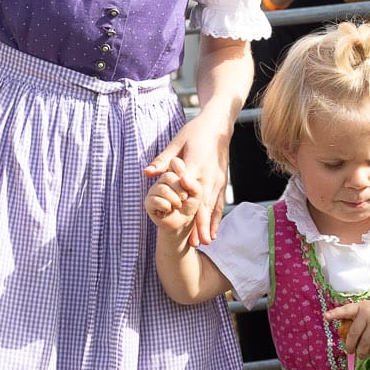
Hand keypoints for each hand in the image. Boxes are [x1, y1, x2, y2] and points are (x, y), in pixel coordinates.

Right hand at [143, 158, 202, 236]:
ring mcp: (154, 190)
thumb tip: (182, 178)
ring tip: (178, 205)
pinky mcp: (149, 202)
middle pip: (168, 176)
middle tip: (184, 197)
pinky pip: (156, 200)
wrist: (183, 222)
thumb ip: (193, 185)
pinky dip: (166, 206)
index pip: (174, 162)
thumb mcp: (197, 194)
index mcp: (175, 174)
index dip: (179, 167)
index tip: (184, 176)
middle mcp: (163, 180)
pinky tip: (168, 210)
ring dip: (174, 200)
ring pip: (162, 189)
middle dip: (179, 189)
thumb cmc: (191, 205)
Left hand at [145, 115, 230, 243]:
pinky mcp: (223, 181)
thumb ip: (162, 160)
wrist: (218, 126)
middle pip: (203, 203)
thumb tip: (147, 173)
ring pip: (213, 206)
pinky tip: (214, 231)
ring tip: (206, 242)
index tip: (178, 220)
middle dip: (200, 224)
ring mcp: (218, 180)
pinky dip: (217, 218)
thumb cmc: (194, 132)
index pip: (187, 189)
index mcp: (195, 165)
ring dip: (209, 225)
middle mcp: (208, 175)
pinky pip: (220, 203)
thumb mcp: (176, 142)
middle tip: (197, 243)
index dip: (183, 205)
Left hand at [322, 295, 369, 357]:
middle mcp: (367, 314)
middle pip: (354, 334)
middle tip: (349, 351)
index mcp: (360, 307)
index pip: (345, 310)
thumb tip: (348, 341)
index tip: (325, 317)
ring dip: (361, 352)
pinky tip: (369, 352)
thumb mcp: (367, 309)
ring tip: (360, 355)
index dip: (335, 314)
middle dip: (350, 346)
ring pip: (364, 343)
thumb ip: (357, 319)